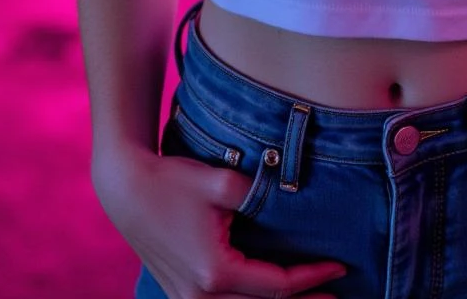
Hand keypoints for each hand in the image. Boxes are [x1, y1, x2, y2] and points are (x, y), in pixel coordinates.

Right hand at [94, 146, 347, 298]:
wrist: (125, 187)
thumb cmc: (172, 180)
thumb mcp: (222, 182)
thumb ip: (260, 193)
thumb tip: (292, 199)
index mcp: (215, 273)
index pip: (277, 287)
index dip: (311, 279)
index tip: (340, 268)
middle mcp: (199, 296)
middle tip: (336, 295)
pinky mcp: (179, 294)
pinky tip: (266, 297)